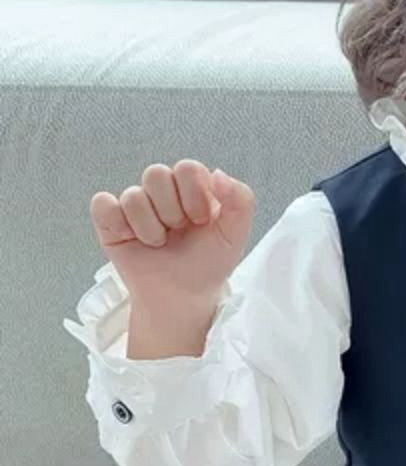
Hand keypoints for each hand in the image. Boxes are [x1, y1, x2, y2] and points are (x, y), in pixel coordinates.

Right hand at [89, 160, 255, 308]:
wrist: (182, 297)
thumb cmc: (209, 264)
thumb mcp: (236, 234)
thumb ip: (241, 200)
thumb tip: (217, 173)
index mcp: (193, 186)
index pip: (187, 168)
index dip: (194, 196)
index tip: (202, 220)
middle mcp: (163, 190)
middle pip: (156, 174)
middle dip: (171, 212)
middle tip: (178, 232)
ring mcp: (136, 204)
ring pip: (133, 195)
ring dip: (150, 228)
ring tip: (159, 243)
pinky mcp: (110, 220)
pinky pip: (103, 204)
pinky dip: (119, 225)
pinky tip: (133, 240)